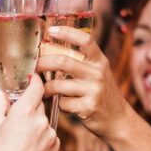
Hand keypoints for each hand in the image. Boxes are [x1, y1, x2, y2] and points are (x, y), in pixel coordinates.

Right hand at [0, 76, 59, 150]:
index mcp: (24, 113)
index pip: (37, 86)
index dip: (33, 80)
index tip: (29, 78)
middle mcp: (41, 121)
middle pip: (38, 103)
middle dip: (27, 107)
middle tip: (14, 119)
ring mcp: (50, 133)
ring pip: (43, 119)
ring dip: (33, 123)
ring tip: (19, 138)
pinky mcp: (55, 145)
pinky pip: (48, 133)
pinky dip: (40, 135)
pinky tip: (27, 147)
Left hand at [36, 26, 133, 141]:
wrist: (118, 119)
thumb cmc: (101, 94)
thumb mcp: (97, 73)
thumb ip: (81, 63)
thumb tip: (50, 52)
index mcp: (99, 60)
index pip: (84, 39)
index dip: (66, 32)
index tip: (50, 30)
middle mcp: (98, 73)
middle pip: (62, 62)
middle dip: (42, 63)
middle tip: (33, 67)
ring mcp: (94, 90)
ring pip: (58, 85)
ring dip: (45, 88)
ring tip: (40, 89)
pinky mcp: (88, 107)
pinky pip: (63, 103)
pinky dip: (58, 104)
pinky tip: (60, 104)